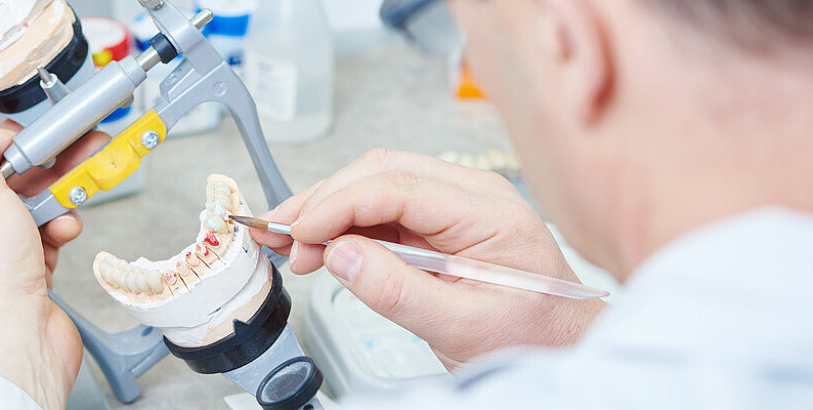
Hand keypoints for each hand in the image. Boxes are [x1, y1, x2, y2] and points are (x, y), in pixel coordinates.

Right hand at [253, 149, 604, 370]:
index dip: (338, 205)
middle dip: (322, 200)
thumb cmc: (531, 336)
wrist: (562, 344)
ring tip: (289, 243)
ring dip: (328, 209)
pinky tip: (321, 246)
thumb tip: (340, 254)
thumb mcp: (461, 327)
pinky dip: (346, 224)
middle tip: (279, 234)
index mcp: (488, 213)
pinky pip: (384, 209)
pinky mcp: (440, 221)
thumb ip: (397, 291)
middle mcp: (471, 195)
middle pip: (381, 172)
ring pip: (376, 184)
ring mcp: (455, 204)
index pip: (398, 186)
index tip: (299, 233)